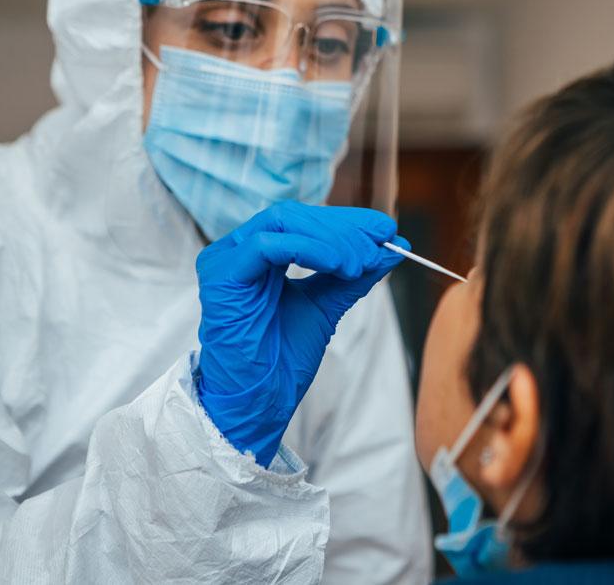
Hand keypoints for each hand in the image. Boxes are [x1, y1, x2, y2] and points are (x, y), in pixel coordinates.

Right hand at [195, 201, 407, 465]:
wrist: (259, 399)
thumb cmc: (282, 358)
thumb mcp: (327, 305)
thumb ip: (354, 274)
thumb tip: (392, 246)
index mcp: (258, 254)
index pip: (303, 220)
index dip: (346, 221)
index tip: (386, 231)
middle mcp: (238, 250)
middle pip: (295, 215)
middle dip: (344, 228)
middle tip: (380, 245)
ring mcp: (224, 259)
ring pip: (283, 222)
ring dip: (331, 239)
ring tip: (359, 265)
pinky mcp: (221, 274)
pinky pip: (267, 245)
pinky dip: (309, 249)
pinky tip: (338, 266)